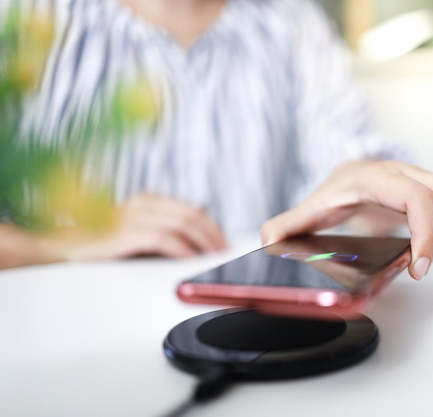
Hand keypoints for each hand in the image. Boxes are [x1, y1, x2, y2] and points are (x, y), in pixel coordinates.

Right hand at [52, 193, 227, 260]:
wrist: (65, 250)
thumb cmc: (106, 247)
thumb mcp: (139, 234)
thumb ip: (165, 233)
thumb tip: (201, 247)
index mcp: (149, 201)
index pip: (192, 210)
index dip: (213, 227)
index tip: (225, 244)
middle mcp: (143, 204)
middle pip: (192, 215)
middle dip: (214, 235)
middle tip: (225, 253)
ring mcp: (133, 217)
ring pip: (182, 224)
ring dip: (204, 243)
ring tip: (213, 258)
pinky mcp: (125, 234)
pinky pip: (163, 239)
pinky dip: (183, 250)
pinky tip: (191, 260)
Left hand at [261, 160, 432, 279]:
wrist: (350, 174)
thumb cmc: (336, 191)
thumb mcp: (312, 207)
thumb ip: (289, 224)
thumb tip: (267, 239)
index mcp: (378, 178)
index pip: (416, 196)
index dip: (426, 232)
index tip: (420, 266)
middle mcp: (407, 174)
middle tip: (419, 263)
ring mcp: (426, 181)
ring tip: (429, 253)